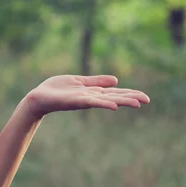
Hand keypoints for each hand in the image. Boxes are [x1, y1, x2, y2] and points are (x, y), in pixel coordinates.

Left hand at [22, 75, 149, 120]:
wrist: (38, 97)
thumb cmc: (56, 89)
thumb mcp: (79, 81)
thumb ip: (96, 81)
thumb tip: (116, 80)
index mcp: (92, 92)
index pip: (114, 93)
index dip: (129, 94)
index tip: (145, 97)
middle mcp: (90, 97)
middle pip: (114, 97)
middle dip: (130, 98)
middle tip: (147, 100)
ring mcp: (83, 100)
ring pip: (106, 101)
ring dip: (121, 102)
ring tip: (137, 103)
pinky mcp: (75, 101)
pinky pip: (91, 102)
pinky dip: (103, 104)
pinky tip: (114, 106)